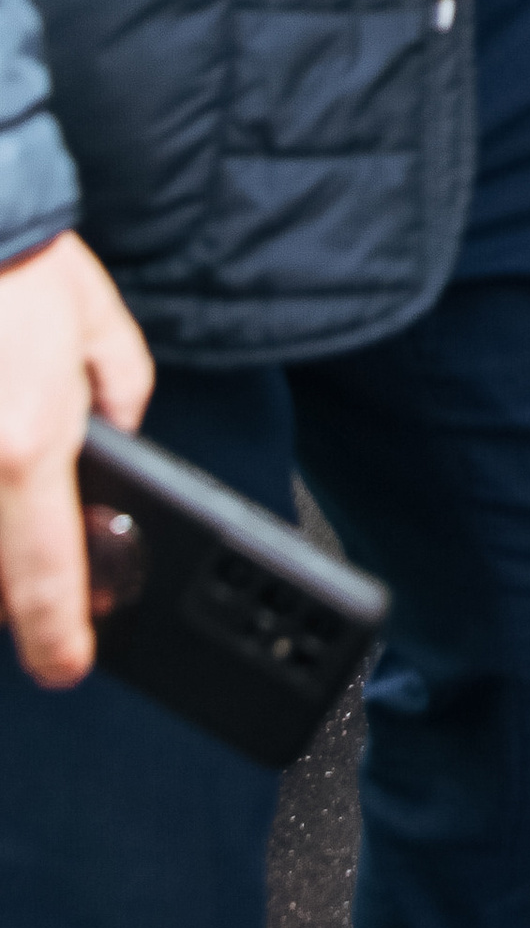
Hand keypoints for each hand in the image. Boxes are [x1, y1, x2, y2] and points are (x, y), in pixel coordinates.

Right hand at [0, 232, 153, 688]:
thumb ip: (119, 397)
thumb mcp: (101, 328)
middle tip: (37, 587)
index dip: (58, 638)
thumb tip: (114, 440)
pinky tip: (0, 475)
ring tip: (16, 492)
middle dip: (15, 594)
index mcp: (29, 448)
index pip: (46, 580)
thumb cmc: (22, 263)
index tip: (66, 664)